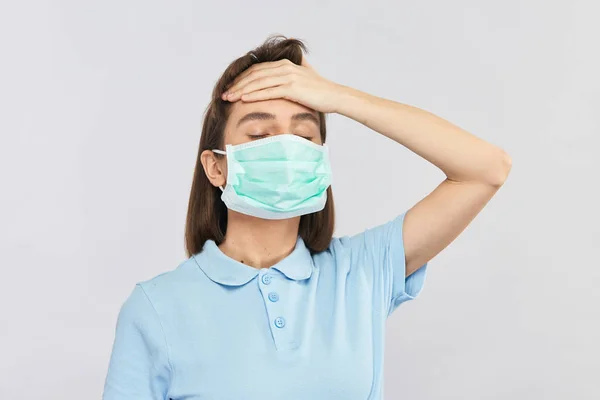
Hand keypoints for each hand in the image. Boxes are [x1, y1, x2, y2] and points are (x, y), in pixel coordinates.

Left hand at [221, 58, 343, 112]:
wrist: (335, 96)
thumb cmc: (320, 91)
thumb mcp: (306, 75)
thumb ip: (297, 68)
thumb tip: (294, 61)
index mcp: (285, 65)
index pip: (257, 70)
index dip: (242, 79)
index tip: (231, 88)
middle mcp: (285, 68)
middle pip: (254, 75)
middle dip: (237, 85)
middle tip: (224, 94)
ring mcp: (288, 77)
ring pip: (259, 83)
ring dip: (241, 90)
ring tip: (229, 98)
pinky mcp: (292, 88)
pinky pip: (268, 92)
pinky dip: (254, 95)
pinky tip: (244, 100)